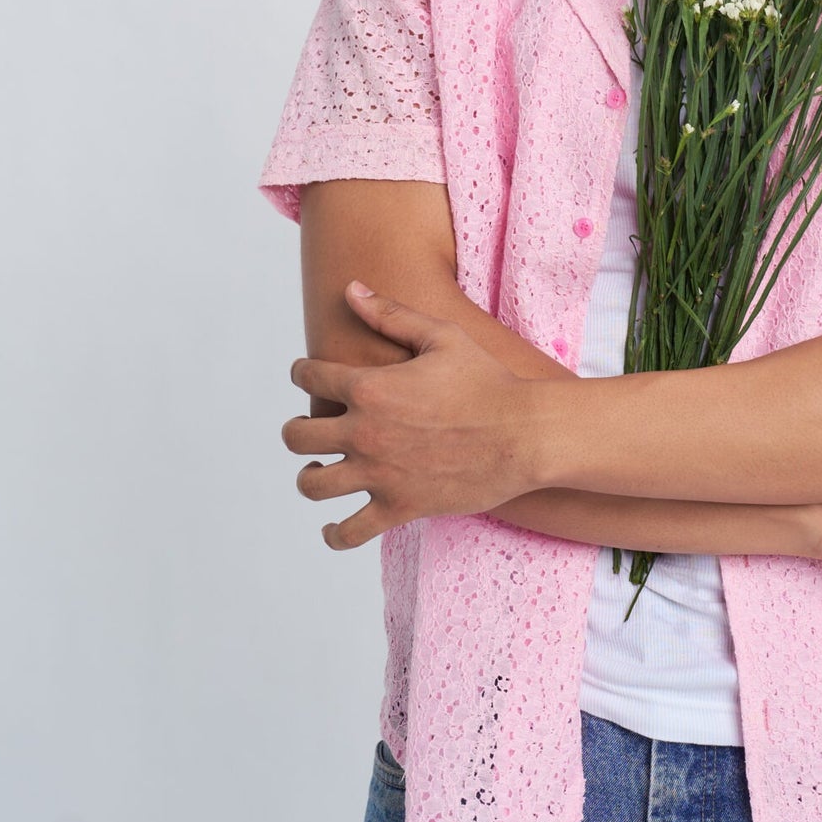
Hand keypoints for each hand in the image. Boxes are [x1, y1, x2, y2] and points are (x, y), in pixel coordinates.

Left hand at [282, 282, 548, 547]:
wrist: (525, 434)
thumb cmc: (488, 380)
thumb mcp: (441, 336)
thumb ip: (391, 314)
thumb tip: (351, 288)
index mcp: (371, 388)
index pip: (310, 376)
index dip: (302, 371)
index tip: (307, 373)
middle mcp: (366, 432)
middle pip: (297, 436)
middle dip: (296, 429)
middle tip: (309, 428)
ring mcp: (380, 474)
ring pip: (313, 485)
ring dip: (309, 477)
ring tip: (319, 470)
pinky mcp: (400, 507)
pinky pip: (350, 533)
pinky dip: (336, 533)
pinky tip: (336, 524)